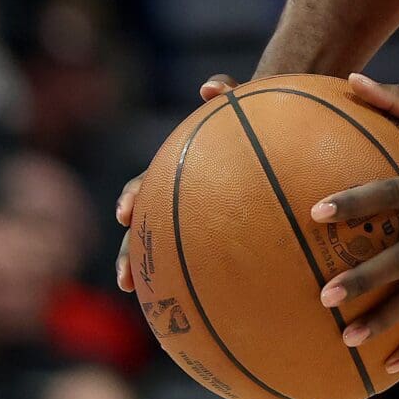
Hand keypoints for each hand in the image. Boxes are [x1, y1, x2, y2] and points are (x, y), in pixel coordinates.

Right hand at [117, 73, 234, 291]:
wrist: (273, 137)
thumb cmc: (253, 119)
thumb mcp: (244, 103)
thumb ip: (229, 92)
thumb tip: (209, 87)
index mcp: (174, 173)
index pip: (143, 188)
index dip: (131, 200)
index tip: (125, 215)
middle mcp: (177, 200)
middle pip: (144, 232)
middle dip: (130, 255)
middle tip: (127, 279)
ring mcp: (196, 221)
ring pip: (167, 254)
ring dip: (157, 278)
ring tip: (156, 308)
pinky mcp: (218, 237)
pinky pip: (208, 264)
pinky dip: (205, 286)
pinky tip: (219, 312)